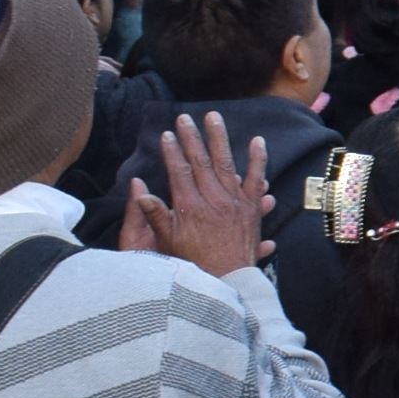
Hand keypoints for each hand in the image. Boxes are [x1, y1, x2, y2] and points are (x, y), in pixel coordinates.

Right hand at [118, 112, 273, 277]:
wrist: (228, 280)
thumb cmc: (193, 263)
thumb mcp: (167, 241)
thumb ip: (155, 215)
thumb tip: (140, 192)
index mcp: (190, 206)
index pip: (179, 171)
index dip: (172, 152)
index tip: (166, 134)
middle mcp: (213, 200)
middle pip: (201, 162)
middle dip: (191, 137)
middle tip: (184, 117)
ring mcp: (235, 202)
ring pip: (226, 163)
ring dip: (219, 138)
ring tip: (213, 118)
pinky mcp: (251, 208)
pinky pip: (256, 179)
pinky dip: (258, 160)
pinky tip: (257, 141)